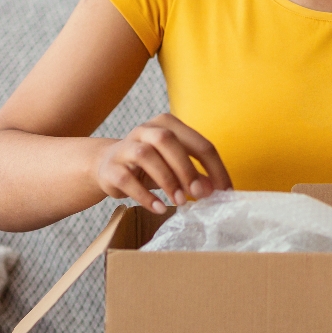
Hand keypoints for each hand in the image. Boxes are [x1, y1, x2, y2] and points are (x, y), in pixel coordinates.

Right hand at [95, 114, 232, 213]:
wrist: (107, 165)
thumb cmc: (149, 165)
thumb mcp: (175, 166)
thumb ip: (194, 174)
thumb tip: (213, 189)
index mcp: (167, 124)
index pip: (198, 142)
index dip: (214, 167)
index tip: (224, 191)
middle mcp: (146, 130)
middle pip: (168, 140)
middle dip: (187, 168)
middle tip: (199, 194)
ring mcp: (125, 146)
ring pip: (146, 155)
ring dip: (167, 180)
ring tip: (179, 202)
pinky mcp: (111, 168)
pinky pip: (127, 180)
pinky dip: (145, 196)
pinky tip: (159, 208)